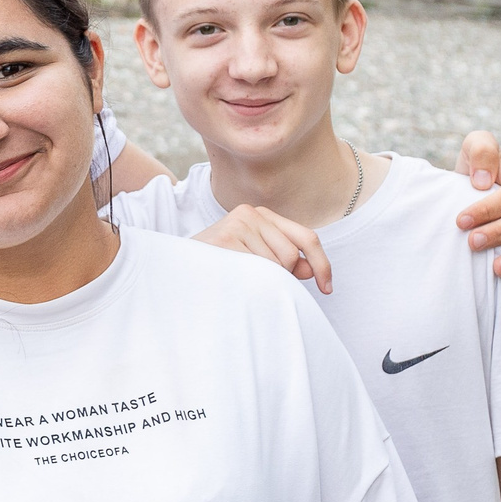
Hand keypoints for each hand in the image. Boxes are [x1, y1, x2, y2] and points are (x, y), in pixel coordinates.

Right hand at [191, 203, 332, 294]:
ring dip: (261, 279)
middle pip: (292, 255)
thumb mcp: (253, 259)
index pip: (306, 237)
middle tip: (252, 279)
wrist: (172, 269)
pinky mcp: (225, 239)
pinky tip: (230, 277)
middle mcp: (250, 213)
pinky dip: (249, 281)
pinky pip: (258, 269)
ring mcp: (236, 224)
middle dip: (282, 276)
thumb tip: (309, 268)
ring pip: (277, 265)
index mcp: (259, 214)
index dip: (322, 264)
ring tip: (235, 276)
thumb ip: (283, 260)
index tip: (328, 288)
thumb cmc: (216, 266)